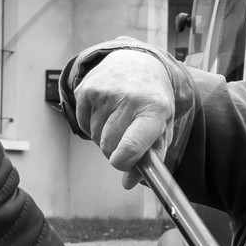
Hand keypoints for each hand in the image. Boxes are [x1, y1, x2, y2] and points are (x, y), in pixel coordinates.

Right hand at [73, 42, 174, 187]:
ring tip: (117, 119)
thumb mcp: (162, 128)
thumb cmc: (153, 103)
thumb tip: (128, 183)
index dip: (123, 162)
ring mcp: (105, 92)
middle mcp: (129, 98)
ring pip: (95, 137)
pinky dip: (91, 124)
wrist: (138, 62)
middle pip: (109, 146)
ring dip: (103, 136)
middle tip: (125, 138)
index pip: (131, 146)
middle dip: (115, 151)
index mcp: (154, 110)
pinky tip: (105, 110)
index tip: (121, 163)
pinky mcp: (86, 89)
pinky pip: (83, 124)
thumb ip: (150, 160)